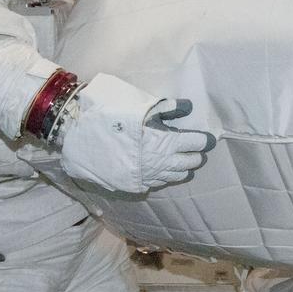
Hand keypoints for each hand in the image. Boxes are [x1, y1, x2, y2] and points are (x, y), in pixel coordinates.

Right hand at [60, 74, 214, 192]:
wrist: (84, 143)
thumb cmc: (114, 121)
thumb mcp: (142, 109)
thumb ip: (168, 109)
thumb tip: (187, 107)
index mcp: (168, 142)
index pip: (197, 143)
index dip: (204, 140)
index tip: (208, 137)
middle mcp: (164, 162)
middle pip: (192, 162)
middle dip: (196, 154)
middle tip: (194, 147)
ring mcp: (152, 176)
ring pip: (178, 175)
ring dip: (183, 166)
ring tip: (181, 158)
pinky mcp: (139, 184)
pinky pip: (161, 181)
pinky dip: (166, 174)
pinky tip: (162, 167)